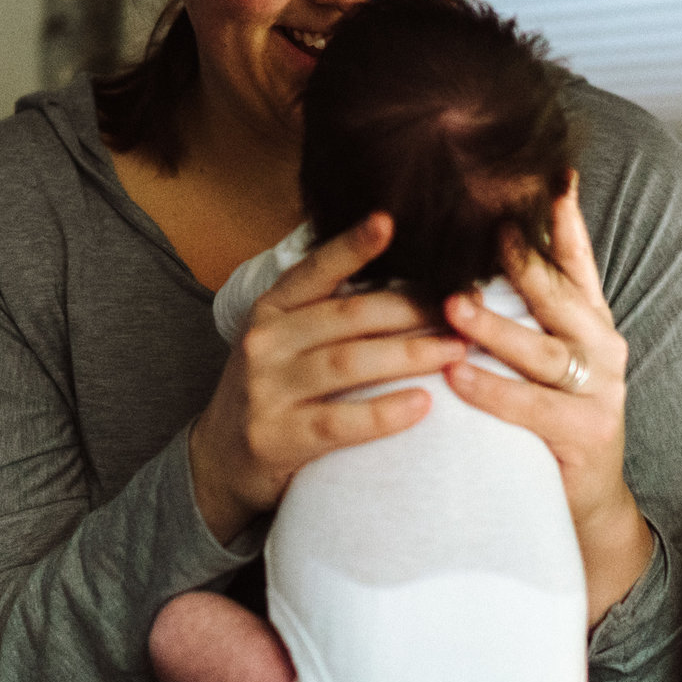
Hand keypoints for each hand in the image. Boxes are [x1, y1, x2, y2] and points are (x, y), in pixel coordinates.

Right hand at [189, 214, 463, 545]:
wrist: (220, 460)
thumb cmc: (272, 391)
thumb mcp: (283, 340)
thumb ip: (324, 312)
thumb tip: (403, 280)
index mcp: (270, 309)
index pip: (315, 270)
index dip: (351, 246)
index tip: (388, 221)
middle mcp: (264, 341)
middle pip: (348, 316)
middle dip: (411, 309)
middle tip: (461, 309)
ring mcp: (267, 389)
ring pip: (349, 363)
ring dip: (410, 354)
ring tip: (455, 350)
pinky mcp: (277, 437)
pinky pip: (340, 421)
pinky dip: (384, 412)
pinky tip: (423, 404)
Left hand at [442, 176, 653, 623]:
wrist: (584, 504)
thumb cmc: (547, 420)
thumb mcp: (539, 356)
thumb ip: (520, 309)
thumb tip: (471, 245)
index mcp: (591, 321)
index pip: (577, 261)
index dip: (565, 220)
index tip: (551, 176)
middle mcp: (602, 349)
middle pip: (560, 297)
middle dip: (523, 263)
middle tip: (486, 232)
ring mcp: (601, 392)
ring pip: (544, 352)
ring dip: (496, 328)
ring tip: (452, 308)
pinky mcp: (587, 434)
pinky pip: (533, 408)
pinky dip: (494, 392)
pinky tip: (458, 378)